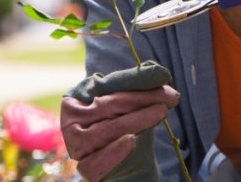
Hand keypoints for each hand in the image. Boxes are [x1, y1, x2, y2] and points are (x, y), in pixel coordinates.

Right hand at [61, 61, 179, 181]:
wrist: (130, 163)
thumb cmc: (128, 124)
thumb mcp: (130, 102)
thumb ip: (139, 85)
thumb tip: (160, 72)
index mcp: (75, 99)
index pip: (105, 85)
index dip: (134, 79)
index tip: (163, 76)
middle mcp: (70, 122)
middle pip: (107, 106)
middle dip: (142, 98)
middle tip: (170, 96)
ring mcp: (76, 146)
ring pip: (106, 130)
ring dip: (137, 120)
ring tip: (161, 111)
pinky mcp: (86, 168)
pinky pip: (98, 161)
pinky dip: (114, 151)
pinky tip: (131, 140)